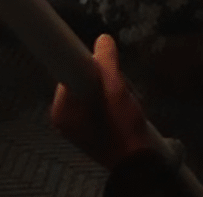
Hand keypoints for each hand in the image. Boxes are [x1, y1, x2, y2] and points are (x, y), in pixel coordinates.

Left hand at [50, 33, 153, 168]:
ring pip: (95, 87)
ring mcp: (78, 122)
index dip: (91, 64)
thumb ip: (107, 64)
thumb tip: (102, 39)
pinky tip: (126, 106)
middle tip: (123, 88)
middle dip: (107, 78)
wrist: (140, 163)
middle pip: (83, 78)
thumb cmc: (124, 131)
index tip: (106, 63)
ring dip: (114, 88)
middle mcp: (65, 117)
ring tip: (127, 100)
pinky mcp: (92, 125)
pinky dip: (114, 98)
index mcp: (62, 111)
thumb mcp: (117, 92)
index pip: (69, 69)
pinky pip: (100, 99)